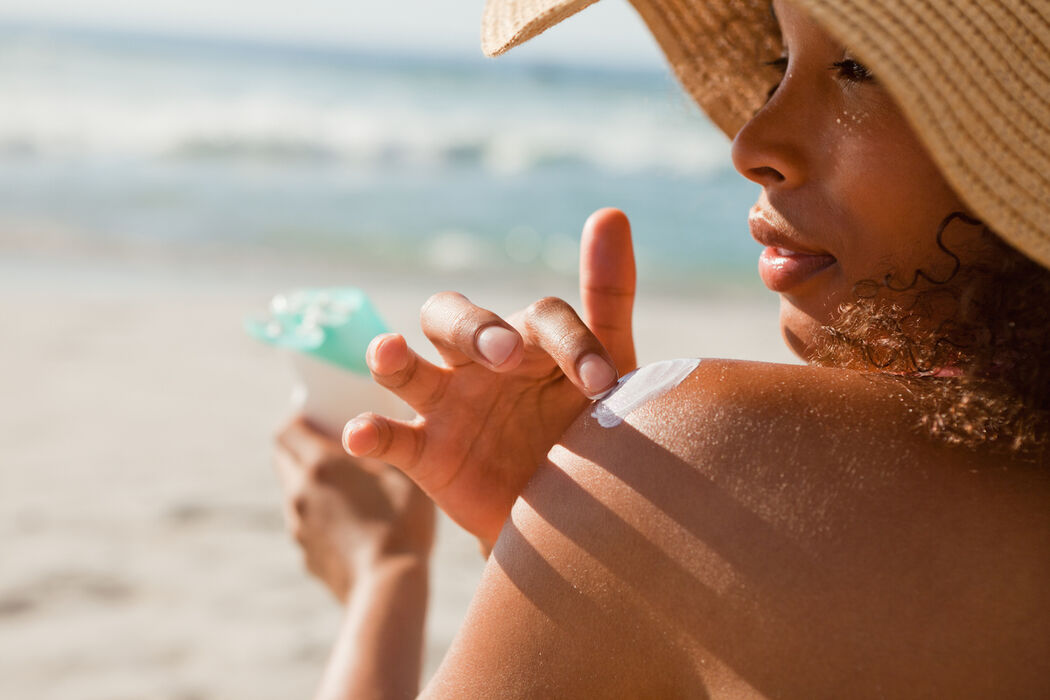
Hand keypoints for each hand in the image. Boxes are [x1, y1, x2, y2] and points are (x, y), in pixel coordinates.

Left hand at [274, 417, 434, 602]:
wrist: (388, 586)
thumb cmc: (402, 521)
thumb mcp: (404, 469)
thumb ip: (386, 441)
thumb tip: (379, 423)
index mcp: (320, 464)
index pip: (287, 428)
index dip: (301, 418)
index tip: (323, 417)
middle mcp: (299, 492)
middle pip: (284, 457)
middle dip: (302, 446)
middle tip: (335, 446)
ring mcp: (299, 526)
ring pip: (294, 492)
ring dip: (312, 482)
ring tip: (349, 487)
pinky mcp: (306, 554)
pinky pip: (306, 522)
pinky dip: (321, 514)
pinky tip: (353, 522)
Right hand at [342, 208, 635, 544]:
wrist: (575, 517)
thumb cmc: (590, 433)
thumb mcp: (610, 368)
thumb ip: (608, 294)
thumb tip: (610, 211)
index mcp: (528, 339)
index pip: (542, 318)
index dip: (572, 344)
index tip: (602, 384)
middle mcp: (479, 362)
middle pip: (451, 317)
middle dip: (472, 328)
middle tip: (502, 355)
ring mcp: (447, 405)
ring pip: (404, 367)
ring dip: (389, 356)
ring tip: (388, 350)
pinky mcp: (426, 453)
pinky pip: (390, 438)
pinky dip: (369, 433)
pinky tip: (359, 434)